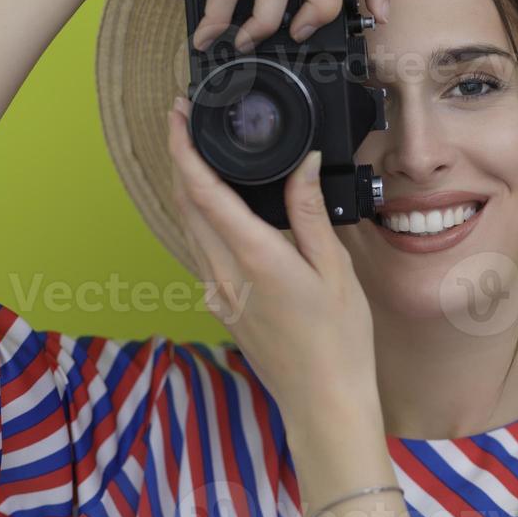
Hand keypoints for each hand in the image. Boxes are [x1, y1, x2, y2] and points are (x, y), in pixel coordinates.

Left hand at [165, 94, 380, 424]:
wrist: (324, 402)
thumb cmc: (339, 340)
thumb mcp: (335, 268)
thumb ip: (310, 212)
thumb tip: (305, 162)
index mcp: (254, 257)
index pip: (203, 191)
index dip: (183, 147)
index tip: (178, 114)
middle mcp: (225, 273)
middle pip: (186, 205)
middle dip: (180, 158)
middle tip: (187, 121)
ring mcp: (219, 293)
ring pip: (189, 228)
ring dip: (189, 188)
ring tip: (202, 155)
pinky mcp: (223, 307)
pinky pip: (203, 253)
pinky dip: (204, 220)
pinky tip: (224, 212)